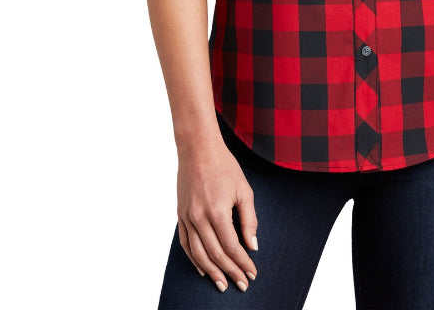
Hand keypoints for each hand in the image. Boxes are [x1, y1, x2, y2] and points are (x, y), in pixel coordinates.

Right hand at [176, 138, 258, 292]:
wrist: (198, 149)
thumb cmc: (224, 166)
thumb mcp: (244, 190)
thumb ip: (249, 219)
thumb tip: (252, 245)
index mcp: (218, 212)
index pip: (232, 247)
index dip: (243, 263)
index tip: (252, 273)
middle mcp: (200, 218)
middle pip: (215, 255)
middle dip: (230, 272)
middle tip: (241, 284)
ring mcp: (187, 218)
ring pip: (198, 254)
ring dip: (211, 272)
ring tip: (222, 284)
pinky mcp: (180, 215)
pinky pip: (185, 243)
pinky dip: (194, 259)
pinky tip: (202, 269)